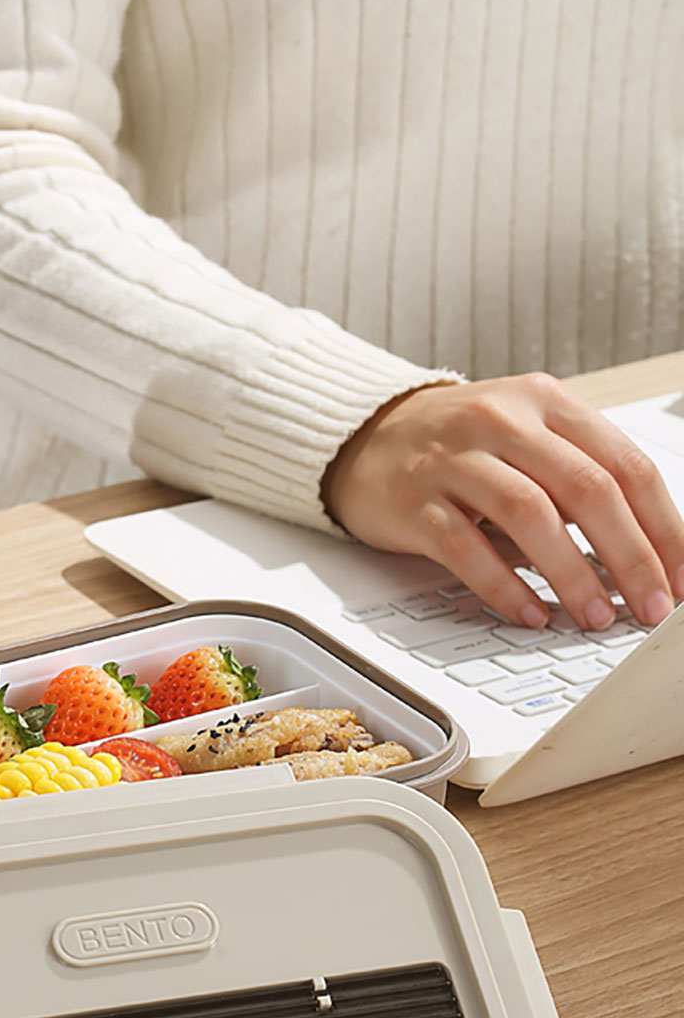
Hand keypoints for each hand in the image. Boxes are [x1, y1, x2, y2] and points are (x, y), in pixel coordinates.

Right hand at [322, 373, 683, 630]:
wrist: (365, 438)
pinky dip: (504, 586)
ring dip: (573, 574)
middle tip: (649, 605)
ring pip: (531, 515)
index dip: (663, 528)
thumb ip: (578, 477)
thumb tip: (643, 551)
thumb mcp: (525, 438)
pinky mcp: (415, 501)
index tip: (679, 577)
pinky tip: (529, 612)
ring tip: (595, 615)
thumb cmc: (455, 446)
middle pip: (587, 489)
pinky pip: (466, 548)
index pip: (625, 465)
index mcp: (545, 403)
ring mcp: (455, 460)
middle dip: (630, 557)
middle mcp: (503, 422)